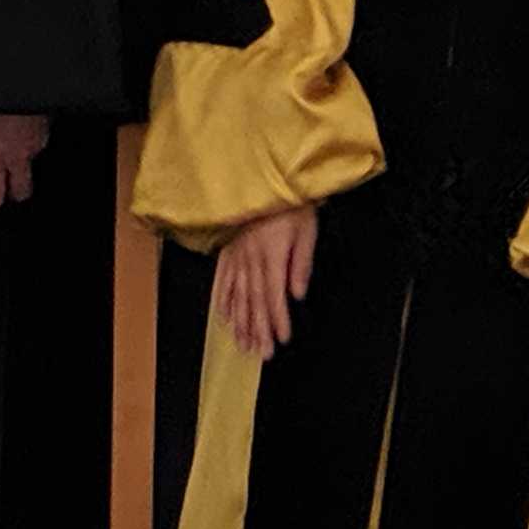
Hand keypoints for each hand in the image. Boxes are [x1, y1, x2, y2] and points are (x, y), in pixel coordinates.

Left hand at [0, 111, 47, 209]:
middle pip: (21, 193)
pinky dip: (27, 141)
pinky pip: (39, 144)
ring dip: (18, 162)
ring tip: (4, 142)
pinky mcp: (48, 127)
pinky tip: (15, 125)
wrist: (16, 63)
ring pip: (31, 167)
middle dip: (9, 189)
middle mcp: (18, 154)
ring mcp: (37, 141)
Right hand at [215, 206, 318, 356]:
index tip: (281, 339)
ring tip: (242, 343)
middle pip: (253, 301)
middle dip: (258, 330)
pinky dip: (222, 298)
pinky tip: (223, 315)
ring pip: (236, 294)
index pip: (274, 296)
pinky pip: (222, 278)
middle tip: (261, 353)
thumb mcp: (306, 230)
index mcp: (270, 256)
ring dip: (239, 321)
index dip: (277, 320)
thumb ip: (301, 264)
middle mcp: (250, 258)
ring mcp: (236, 254)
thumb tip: (297, 294)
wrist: (266, 175)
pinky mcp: (228, 248)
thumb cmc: (291, 202)